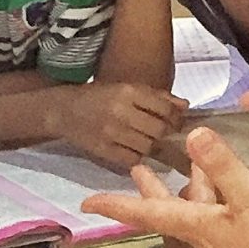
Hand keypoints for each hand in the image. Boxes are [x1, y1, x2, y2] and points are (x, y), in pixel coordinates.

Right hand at [46, 81, 183, 167]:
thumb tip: (184, 106)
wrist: (64, 111)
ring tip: (147, 141)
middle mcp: (120, 111)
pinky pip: (132, 159)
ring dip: (152, 146)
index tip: (175, 122)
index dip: (175, 118)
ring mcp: (111, 132)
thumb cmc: (99, 97)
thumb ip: (157, 96)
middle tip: (164, 134)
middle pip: (159, 130)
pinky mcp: (103, 150)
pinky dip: (138, 156)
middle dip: (166, 134)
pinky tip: (133, 149)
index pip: (165, 108)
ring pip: (148, 146)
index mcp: (128, 91)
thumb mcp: (126, 88)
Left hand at [83, 126, 248, 247]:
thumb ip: (224, 166)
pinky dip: (216, 197)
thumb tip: (194, 133)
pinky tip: (230, 189)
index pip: (147, 211)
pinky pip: (219, 216)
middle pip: (169, 210)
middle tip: (137, 169)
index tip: (86, 203)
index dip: (116, 204)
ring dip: (190, 187)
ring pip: (197, 210)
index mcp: (197, 224)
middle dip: (153, 189)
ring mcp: (224, 243)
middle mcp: (204, 235)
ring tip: (189, 166)